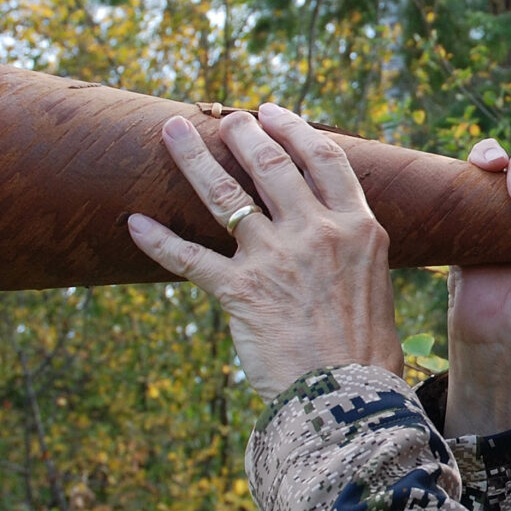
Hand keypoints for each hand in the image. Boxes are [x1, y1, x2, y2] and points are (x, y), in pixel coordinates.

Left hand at [127, 104, 404, 399]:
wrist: (347, 398)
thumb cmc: (367, 351)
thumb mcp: (374, 283)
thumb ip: (351, 250)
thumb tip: (333, 236)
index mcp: (358, 227)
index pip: (324, 158)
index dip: (295, 128)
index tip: (272, 112)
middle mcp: (317, 232)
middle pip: (271, 164)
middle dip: (243, 133)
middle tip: (226, 118)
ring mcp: (275, 257)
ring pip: (224, 195)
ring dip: (194, 158)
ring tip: (173, 131)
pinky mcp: (239, 290)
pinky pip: (189, 258)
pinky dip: (158, 240)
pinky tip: (135, 223)